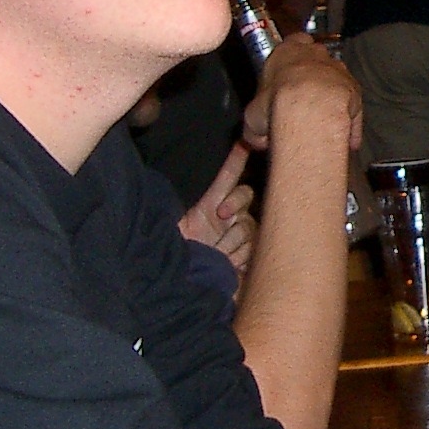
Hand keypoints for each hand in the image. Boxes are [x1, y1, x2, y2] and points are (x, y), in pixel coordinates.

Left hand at [177, 143, 255, 274]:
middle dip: (235, 202)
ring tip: (216, 255)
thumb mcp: (175, 230)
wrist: (187, 286)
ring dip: (231, 242)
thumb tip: (188, 197)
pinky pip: (253, 249)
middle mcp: (229, 217)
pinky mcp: (250, 255)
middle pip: (244, 195)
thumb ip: (188, 214)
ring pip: (248, 226)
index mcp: (209, 206)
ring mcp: (241, 235)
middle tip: (220, 215)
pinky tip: (229, 265)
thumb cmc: (178, 256)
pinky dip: (239, 258)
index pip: (226, 177)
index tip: (243, 141)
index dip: (236, 159)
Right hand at [240, 36, 362, 154]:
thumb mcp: (252, 117)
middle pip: (316, 60)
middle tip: (301, 101)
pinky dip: (347, 119)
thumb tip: (259, 138)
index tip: (286, 73)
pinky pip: (351, 104)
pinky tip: (340, 136)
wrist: (309, 108)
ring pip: (334, 82)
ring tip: (319, 122)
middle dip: (311, 78)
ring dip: (329, 99)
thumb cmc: (276, 103)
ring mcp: (338, 68)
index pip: (293, 41)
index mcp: (287, 51)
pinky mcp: (354, 88)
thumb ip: (256, 124)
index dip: (291, 58)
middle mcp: (316, 54)